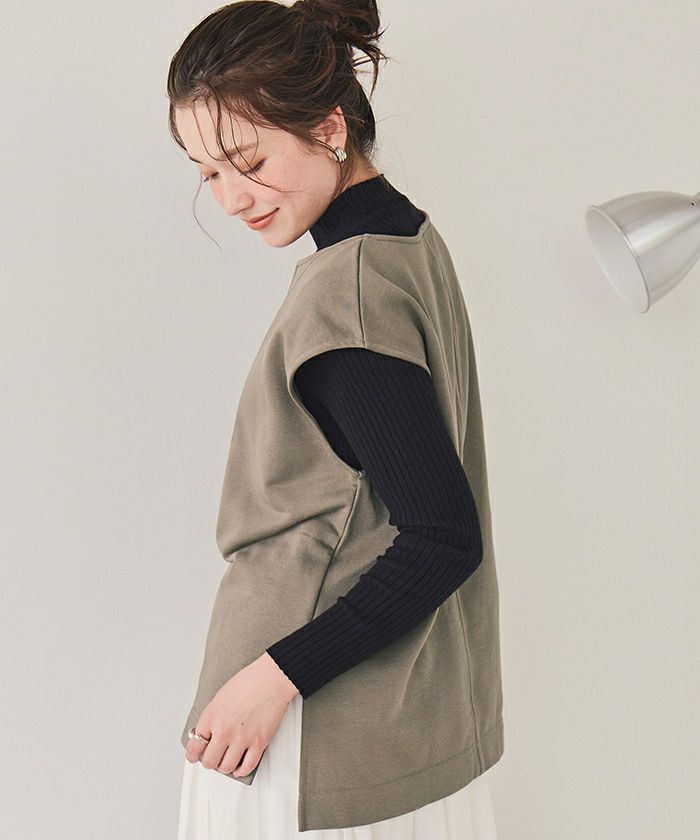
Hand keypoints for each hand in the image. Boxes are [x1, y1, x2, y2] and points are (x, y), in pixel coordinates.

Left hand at [185, 652, 299, 776]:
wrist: (271, 678)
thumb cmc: (249, 681)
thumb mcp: (220, 697)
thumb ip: (212, 718)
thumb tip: (207, 733)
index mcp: (211, 717)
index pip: (194, 747)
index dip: (193, 755)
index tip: (195, 756)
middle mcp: (224, 730)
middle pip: (209, 762)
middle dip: (209, 761)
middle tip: (212, 757)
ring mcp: (242, 738)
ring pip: (226, 767)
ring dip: (224, 767)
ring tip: (226, 761)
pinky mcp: (259, 743)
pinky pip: (246, 767)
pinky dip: (241, 770)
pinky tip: (239, 767)